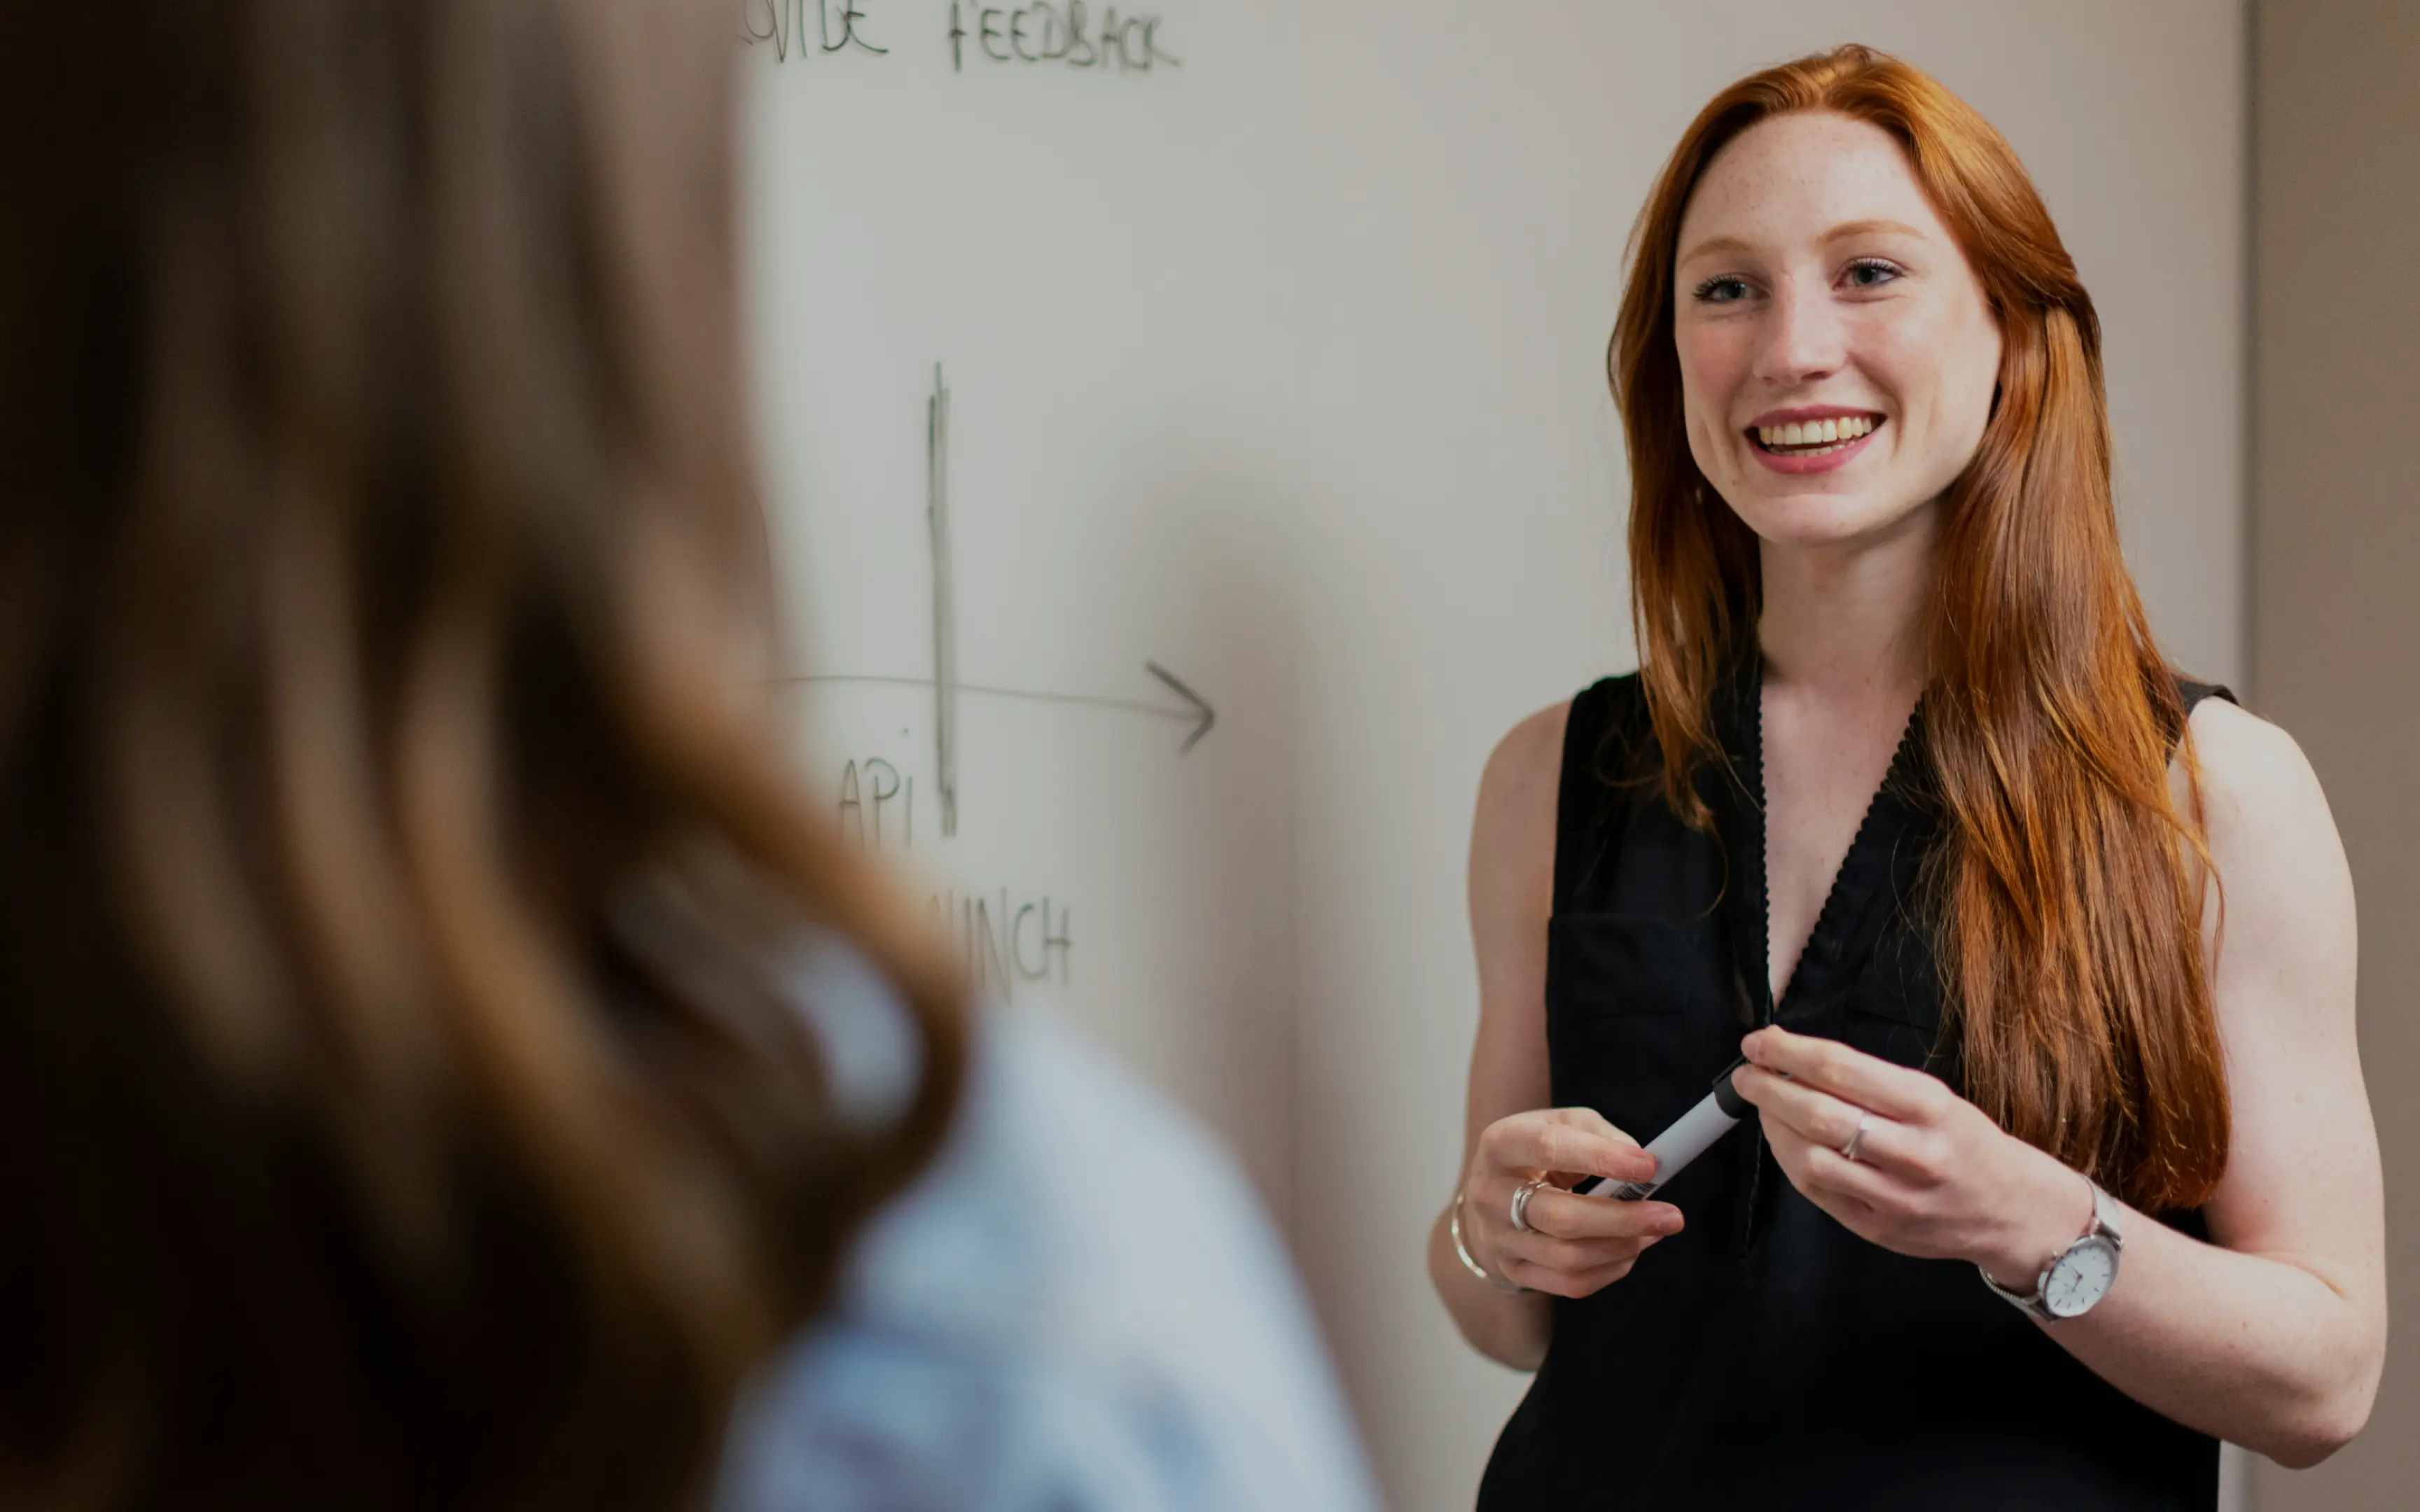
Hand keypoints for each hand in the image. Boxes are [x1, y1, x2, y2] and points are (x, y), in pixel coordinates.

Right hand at [1460, 1107, 1684, 1298]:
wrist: (1493, 1191)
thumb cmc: (1537, 1152)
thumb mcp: (1563, 1123)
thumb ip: (1601, 1135)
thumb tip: (1641, 1162)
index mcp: (1500, 1144)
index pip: (1547, 1148)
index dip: (1600, 1158)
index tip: (1649, 1166)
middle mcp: (1488, 1194)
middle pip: (1559, 1217)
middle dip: (1623, 1219)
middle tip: (1671, 1215)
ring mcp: (1497, 1238)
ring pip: (1567, 1257)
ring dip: (1622, 1247)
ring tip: (1656, 1231)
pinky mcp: (1512, 1270)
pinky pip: (1569, 1283)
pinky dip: (1610, 1269)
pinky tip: (1630, 1250)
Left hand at [1730, 1025, 2092, 1285]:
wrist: (2011, 1210)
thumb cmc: (1965, 1142)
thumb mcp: (1933, 1096)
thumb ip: (1870, 1081)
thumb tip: (1797, 1060)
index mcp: (1928, 1107)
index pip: (1842, 1070)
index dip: (1789, 1053)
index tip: (1760, 1042)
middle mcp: (1913, 1153)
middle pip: (1819, 1115)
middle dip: (1770, 1089)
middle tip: (1747, 1073)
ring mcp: (1894, 1197)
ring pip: (1811, 1160)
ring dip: (1773, 1128)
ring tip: (1763, 1106)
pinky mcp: (1877, 1229)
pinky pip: (1817, 1192)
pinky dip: (1790, 1161)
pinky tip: (1782, 1141)